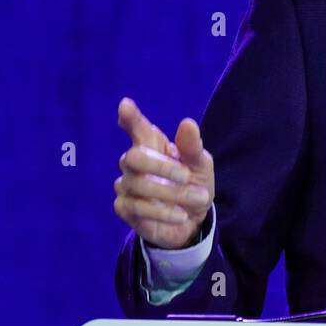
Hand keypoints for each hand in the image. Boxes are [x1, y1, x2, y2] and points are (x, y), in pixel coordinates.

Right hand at [113, 97, 215, 248]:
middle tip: (187, 176)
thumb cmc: (193, 185)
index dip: (130, 117)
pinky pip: (137, 208)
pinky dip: (163, 212)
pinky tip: (180, 215)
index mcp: (153, 145)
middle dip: (162, 167)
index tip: (125, 105)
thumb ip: (193, 148)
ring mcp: (126, 185)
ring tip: (197, 198)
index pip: (137, 128)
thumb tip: (188, 123)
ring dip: (172, 194)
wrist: (193, 220)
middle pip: (134, 157)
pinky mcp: (124, 208)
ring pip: (139, 185)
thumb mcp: (201, 166)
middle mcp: (134, 162)